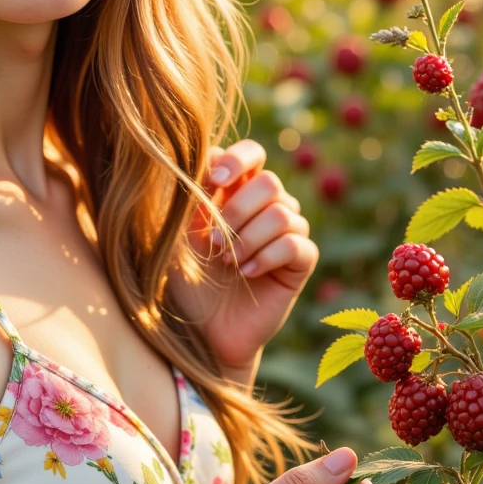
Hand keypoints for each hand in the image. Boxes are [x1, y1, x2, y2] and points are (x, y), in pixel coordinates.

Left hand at [168, 138, 319, 371]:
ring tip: (227, 262)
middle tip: (214, 242)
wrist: (205, 330)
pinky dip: (266, 257)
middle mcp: (267, 208)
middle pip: (270, 182)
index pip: (252, 154)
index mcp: (237, 193)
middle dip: (238, 210)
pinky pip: (296, 244)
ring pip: (282, 213)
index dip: (238, 159)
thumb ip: (194, 198)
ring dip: (249, 238)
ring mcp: (287, 234)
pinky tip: (246, 273)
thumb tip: (210, 155)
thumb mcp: (182, 236)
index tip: (214, 181)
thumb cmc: (190, 280)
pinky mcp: (300, 263)